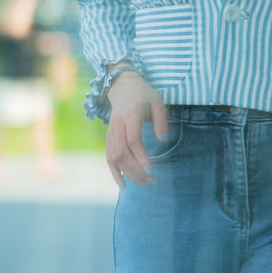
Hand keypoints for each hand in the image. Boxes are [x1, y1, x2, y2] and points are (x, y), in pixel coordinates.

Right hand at [105, 71, 166, 188]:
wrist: (123, 87)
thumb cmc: (144, 95)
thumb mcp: (157, 102)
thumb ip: (161, 120)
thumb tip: (163, 139)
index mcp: (130, 115)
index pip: (133, 140)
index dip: (141, 156)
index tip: (151, 169)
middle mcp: (117, 125)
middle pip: (122, 152)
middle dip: (135, 169)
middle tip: (150, 181)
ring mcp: (110, 132)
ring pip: (114, 157)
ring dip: (128, 173)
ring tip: (143, 183)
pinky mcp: (108, 138)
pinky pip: (108, 157)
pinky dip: (114, 172)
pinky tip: (123, 185)